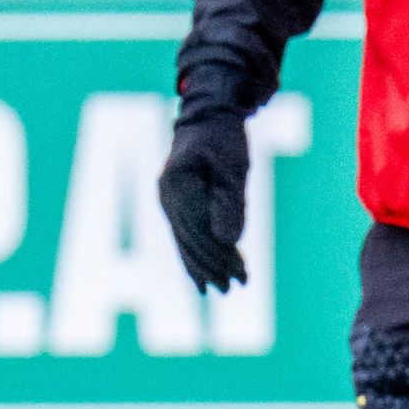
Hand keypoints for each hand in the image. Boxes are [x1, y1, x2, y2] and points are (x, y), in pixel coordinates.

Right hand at [158, 108, 248, 292]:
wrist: (208, 119)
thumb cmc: (224, 140)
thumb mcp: (234, 169)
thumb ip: (230, 203)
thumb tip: (229, 241)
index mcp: (177, 185)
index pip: (200, 231)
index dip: (221, 256)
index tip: (242, 275)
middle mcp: (166, 197)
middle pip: (191, 240)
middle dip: (213, 267)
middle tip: (235, 289)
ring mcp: (167, 202)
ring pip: (186, 242)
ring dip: (204, 266)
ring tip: (223, 289)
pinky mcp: (175, 206)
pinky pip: (183, 236)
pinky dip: (194, 256)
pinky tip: (202, 278)